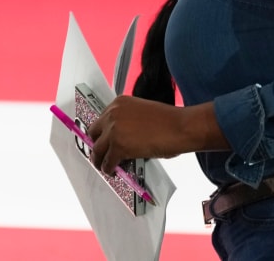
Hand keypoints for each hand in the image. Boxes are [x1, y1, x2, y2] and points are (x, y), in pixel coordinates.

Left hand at [86, 96, 227, 173]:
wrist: (180, 127)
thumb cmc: (169, 121)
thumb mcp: (143, 113)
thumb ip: (129, 122)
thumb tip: (123, 139)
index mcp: (119, 103)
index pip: (102, 119)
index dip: (102, 133)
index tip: (102, 141)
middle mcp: (113, 113)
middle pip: (94, 132)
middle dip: (96, 145)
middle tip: (100, 154)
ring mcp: (114, 130)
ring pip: (97, 149)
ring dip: (99, 160)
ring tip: (104, 166)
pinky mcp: (118, 146)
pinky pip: (107, 162)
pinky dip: (108, 169)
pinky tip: (113, 171)